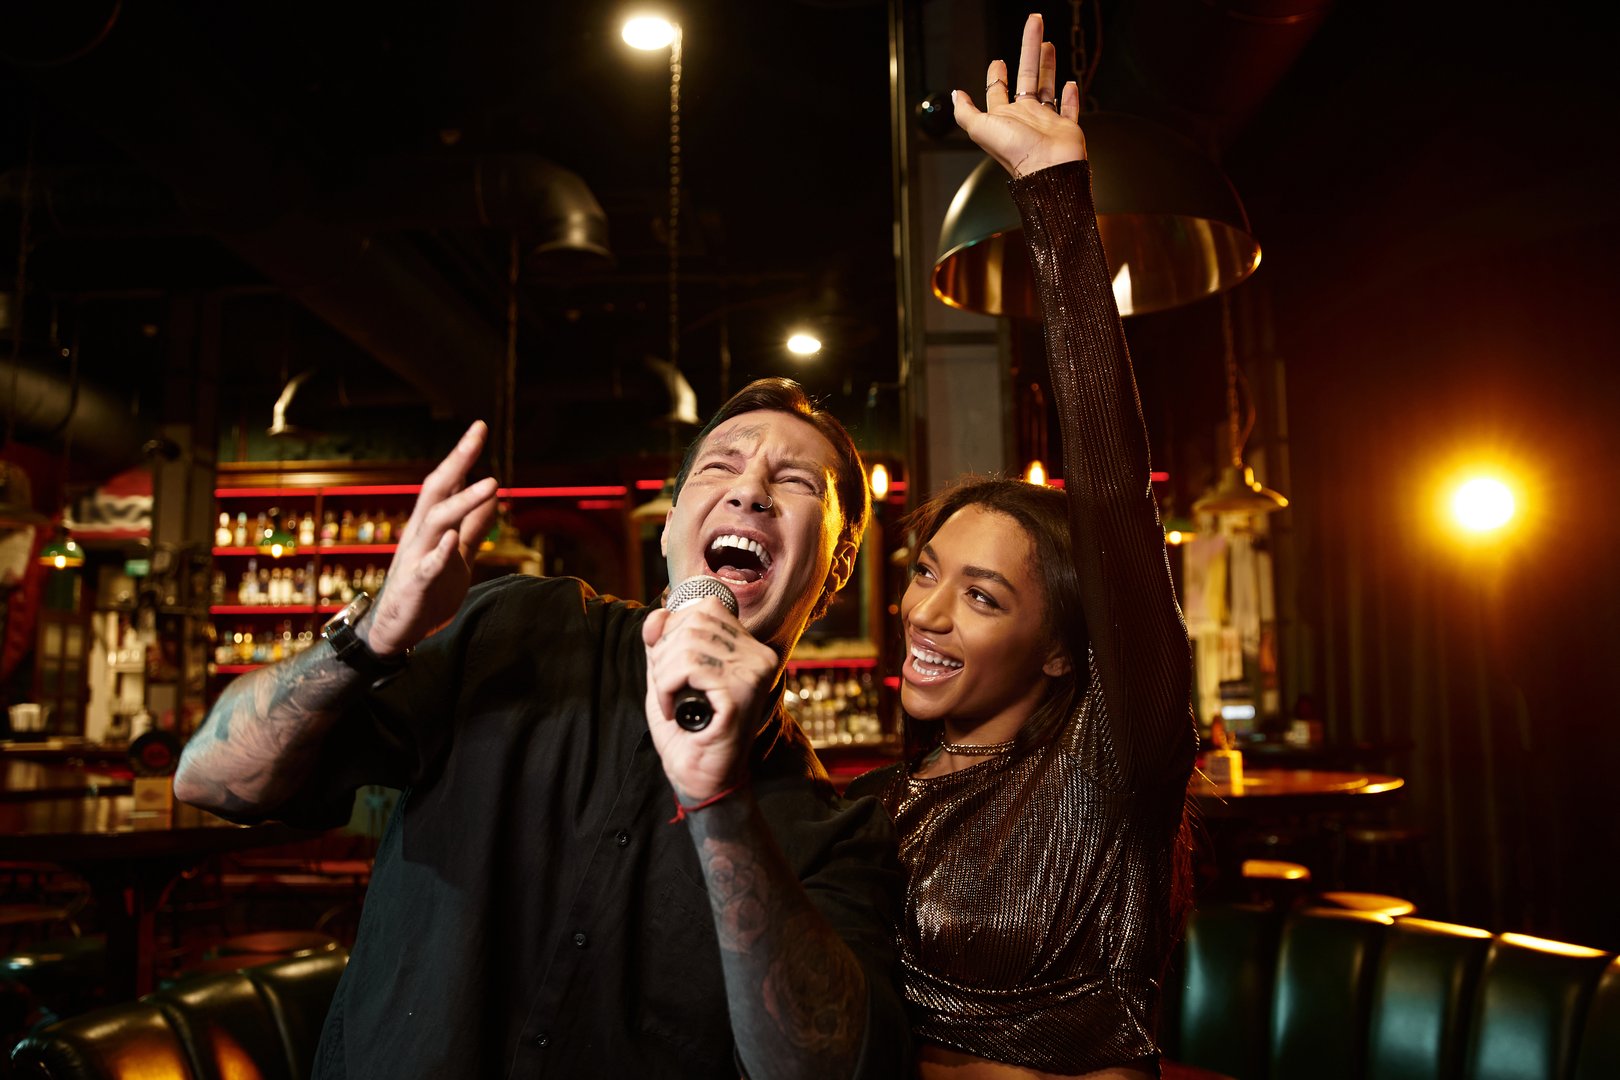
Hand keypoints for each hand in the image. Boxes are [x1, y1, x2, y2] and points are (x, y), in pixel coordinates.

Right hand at [365, 421, 498, 656]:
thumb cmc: (427, 590)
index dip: (463, 456)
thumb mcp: (456, 555)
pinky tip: (450, 539)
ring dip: (463, 502)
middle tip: (477, 435)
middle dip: (457, 461)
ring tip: (490, 484)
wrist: (395, 631)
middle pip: (436, 490)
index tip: (480, 427)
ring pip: (436, 522)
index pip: (447, 483)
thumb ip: (472, 528)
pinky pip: (427, 566)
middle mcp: (420, 534)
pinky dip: (439, 552)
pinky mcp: (416, 585)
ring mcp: (416, 558)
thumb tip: (494, 499)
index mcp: (431, 525)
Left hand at [642, 597, 778, 801]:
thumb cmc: (686, 729)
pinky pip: (689, 667)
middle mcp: (759, 655)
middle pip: (695, 621)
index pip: (707, 608)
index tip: (669, 667)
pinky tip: (675, 711)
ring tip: (670, 701)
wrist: (700, 778)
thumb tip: (658, 614)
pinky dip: (668, 688)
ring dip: (664, 673)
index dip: (675, 630)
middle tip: (666, 687)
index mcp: (749, 648)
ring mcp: (754, 673)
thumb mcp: (668, 676)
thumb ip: (662, 643)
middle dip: (665, 653)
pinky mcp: (740, 694)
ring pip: (688, 644)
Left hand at [952, 13, 1084, 177]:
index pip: (998, 90)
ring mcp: (1046, 122)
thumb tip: (954, 95)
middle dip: (1029, 50)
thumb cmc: (1016, 152)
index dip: (996, 75)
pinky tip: (1070, 83)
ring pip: (1047, 87)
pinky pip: (1069, 109)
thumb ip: (965, 112)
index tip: (998, 62)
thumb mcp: (980, 128)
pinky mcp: (1066, 127)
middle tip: (1034, 26)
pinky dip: (1070, 96)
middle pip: (1027, 77)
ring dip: (1048, 66)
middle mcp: (1025, 118)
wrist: (1048, 170)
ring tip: (1048, 44)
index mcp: (1004, 117)